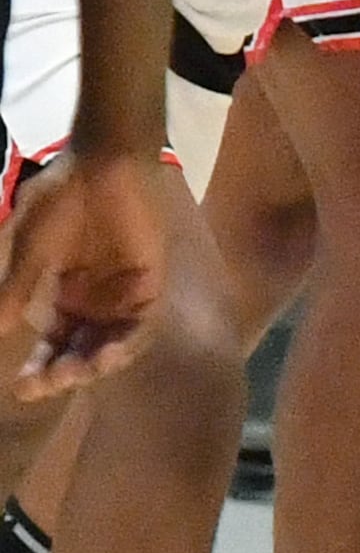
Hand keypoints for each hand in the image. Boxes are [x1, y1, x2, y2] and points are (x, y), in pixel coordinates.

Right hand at [0, 146, 171, 399]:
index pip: (52, 343)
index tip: (22, 387)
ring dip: (94, 363)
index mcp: (63, 296)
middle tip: (45, 385)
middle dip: (63, 372)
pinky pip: (142, 324)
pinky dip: (126, 343)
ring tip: (74, 374)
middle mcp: (94, 302)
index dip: (39, 367)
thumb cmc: (61, 200)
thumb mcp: (30, 250)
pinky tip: (107, 355)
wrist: (103, 165)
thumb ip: (16, 290)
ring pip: (111, 343)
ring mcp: (123, 295)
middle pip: (81, 350)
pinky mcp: (150, 283)